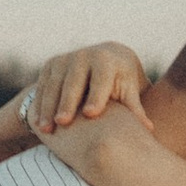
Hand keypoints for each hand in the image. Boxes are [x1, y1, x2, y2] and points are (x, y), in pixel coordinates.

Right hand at [27, 41, 148, 132]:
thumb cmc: (121, 84)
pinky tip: (37, 123)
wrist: (106, 59)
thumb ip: (136, 111)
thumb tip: (149, 129)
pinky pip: (43, 85)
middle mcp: (86, 55)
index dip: (96, 95)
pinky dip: (39, 104)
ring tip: (45, 130)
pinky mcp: (52, 64)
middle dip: (68, 102)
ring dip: (48, 107)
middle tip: (63, 123)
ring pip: (55, 84)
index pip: (101, 79)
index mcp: (109, 61)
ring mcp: (66, 58)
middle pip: (75, 81)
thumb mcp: (129, 93)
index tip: (91, 114)